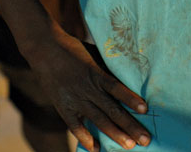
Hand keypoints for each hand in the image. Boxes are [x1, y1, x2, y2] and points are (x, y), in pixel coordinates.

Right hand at [23, 29, 149, 150]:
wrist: (45, 49)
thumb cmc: (74, 49)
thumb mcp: (94, 53)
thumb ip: (108, 67)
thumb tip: (130, 74)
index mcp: (96, 72)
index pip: (116, 88)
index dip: (130, 99)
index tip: (145, 110)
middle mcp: (87, 88)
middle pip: (112, 110)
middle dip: (130, 126)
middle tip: (145, 139)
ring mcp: (75, 99)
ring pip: (98, 120)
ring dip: (115, 134)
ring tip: (129, 145)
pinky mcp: (64, 107)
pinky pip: (75, 126)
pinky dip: (85, 137)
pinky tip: (96, 149)